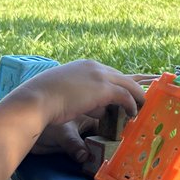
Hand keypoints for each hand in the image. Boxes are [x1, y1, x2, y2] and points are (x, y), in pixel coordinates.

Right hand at [7, 60, 143, 161]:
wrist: (36, 100)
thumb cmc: (43, 100)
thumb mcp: (65, 93)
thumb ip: (82, 97)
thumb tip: (98, 109)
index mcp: (84, 65)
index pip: (107, 73)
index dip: (117, 85)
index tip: (124, 95)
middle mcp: (94, 67)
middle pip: (121, 76)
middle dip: (131, 89)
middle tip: (140, 100)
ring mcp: (100, 76)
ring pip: (128, 85)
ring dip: (137, 97)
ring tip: (142, 108)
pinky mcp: (104, 88)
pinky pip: (126, 96)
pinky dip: (132, 105)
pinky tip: (133, 114)